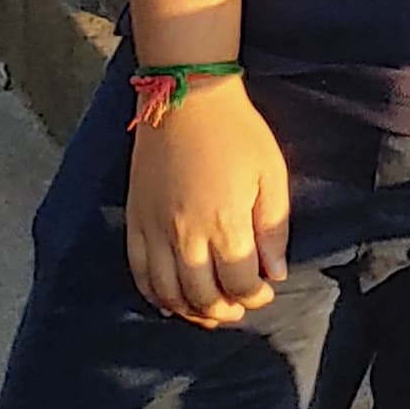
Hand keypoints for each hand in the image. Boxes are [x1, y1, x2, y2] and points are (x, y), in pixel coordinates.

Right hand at [123, 77, 291, 326]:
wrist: (187, 97)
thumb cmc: (237, 132)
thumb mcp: (271, 173)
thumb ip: (274, 228)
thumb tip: (275, 273)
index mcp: (224, 222)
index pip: (239, 283)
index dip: (256, 296)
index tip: (266, 290)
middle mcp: (185, 234)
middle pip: (203, 296)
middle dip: (226, 309)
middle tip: (240, 305)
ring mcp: (154, 230)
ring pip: (168, 293)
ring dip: (191, 310)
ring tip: (211, 309)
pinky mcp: (135, 221)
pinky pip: (138, 273)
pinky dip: (154, 295)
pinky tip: (170, 301)